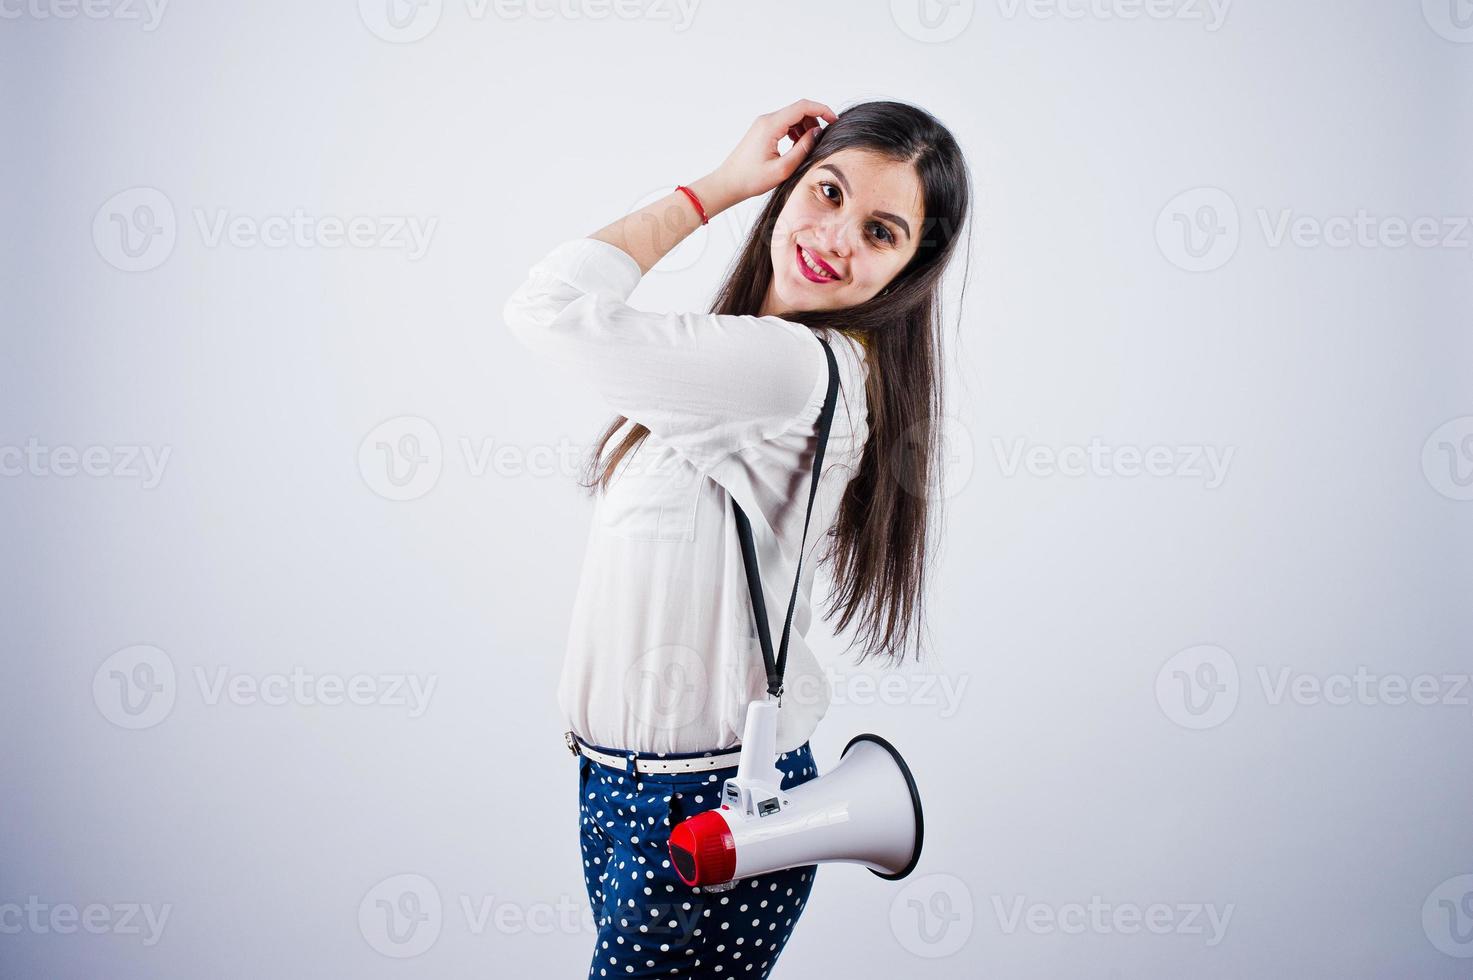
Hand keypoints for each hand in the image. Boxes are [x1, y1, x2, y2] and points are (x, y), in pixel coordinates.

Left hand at [705, 100, 837, 204]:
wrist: (728, 183)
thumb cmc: (751, 179)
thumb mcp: (783, 169)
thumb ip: (803, 148)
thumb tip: (817, 132)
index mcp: (771, 125)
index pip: (803, 106)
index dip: (822, 110)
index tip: (834, 121)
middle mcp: (766, 119)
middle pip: (798, 109)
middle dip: (815, 120)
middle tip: (821, 140)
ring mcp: (763, 123)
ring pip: (792, 116)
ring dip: (805, 127)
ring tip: (807, 147)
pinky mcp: (762, 130)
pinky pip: (784, 123)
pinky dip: (795, 131)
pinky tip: (796, 147)